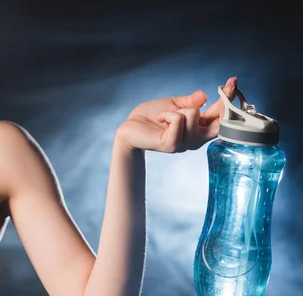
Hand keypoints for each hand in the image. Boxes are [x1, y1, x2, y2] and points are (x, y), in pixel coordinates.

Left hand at [116, 76, 237, 152]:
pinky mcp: (172, 145)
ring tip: (164, 115)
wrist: (131, 127)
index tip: (233, 81)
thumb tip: (205, 96)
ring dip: (176, 109)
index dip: (229, 99)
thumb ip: (192, 102)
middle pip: (218, 121)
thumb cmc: (152, 117)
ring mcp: (184, 144)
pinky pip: (178, 119)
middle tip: (222, 87)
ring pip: (194, 114)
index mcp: (198, 129)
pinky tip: (160, 119)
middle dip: (222, 103)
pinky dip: (167, 113)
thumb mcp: (176, 105)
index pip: (220, 117)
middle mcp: (195, 139)